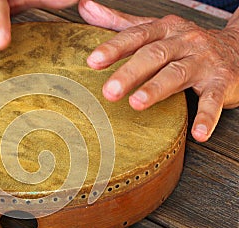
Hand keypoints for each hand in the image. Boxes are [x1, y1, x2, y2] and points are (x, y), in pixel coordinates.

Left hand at [79, 0, 238, 141]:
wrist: (237, 47)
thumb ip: (120, 22)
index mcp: (164, 29)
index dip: (114, 48)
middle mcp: (183, 41)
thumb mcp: (154, 29)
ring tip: (136, 104)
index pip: (136, 36)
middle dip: (130, 73)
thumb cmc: (185, 43)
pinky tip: (198, 133)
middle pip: (154, 55)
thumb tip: (86, 8)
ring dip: (156, 89)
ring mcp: (203, 61)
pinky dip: (207, 116)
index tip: (93, 61)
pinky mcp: (221, 81)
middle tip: (108, 92)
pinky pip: (213, 98)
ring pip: (177, 74)